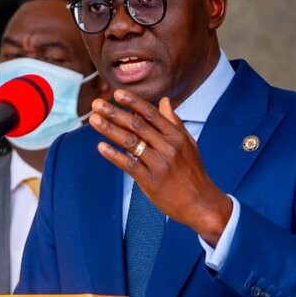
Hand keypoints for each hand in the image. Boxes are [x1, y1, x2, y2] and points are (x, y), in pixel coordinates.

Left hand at [90, 89, 232, 245]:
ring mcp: (159, 164)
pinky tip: (101, 147)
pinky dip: (114, 155)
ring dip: (110, 129)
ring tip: (94, 120)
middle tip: (96, 104)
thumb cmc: (193, 172)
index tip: (117, 93)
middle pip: (137, 125)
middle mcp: (168, 147)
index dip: (133, 102)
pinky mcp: (151, 181)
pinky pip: (129, 165)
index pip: (151, 113)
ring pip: (130, 142)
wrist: (201, 203)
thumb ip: (174, 122)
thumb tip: (164, 101)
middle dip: (114, 112)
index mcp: (176, 135)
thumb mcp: (188, 144)